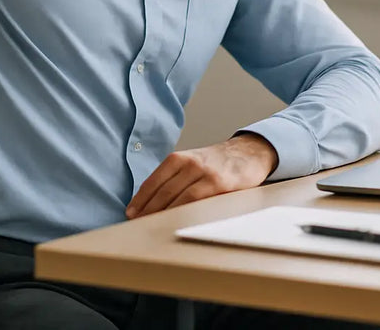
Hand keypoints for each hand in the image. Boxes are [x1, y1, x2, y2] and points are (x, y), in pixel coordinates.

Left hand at [125, 133, 277, 218]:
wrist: (248, 152)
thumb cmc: (216, 163)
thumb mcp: (192, 163)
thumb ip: (174, 178)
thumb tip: (151, 201)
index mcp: (179, 159)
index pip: (153, 180)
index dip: (140, 198)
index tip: (130, 213)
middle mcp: (189, 163)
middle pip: (162, 190)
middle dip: (148, 209)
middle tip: (137, 225)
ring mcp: (204, 173)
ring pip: (178, 196)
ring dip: (163, 213)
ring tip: (152, 227)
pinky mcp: (219, 183)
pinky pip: (197, 200)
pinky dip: (184, 211)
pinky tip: (176, 221)